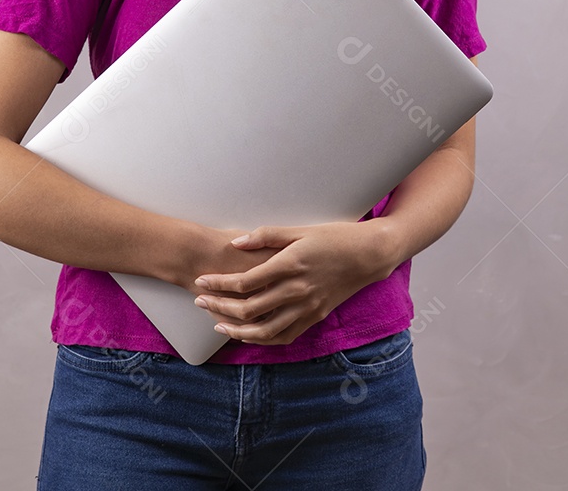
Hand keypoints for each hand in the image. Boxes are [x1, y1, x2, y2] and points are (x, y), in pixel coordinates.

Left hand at [191, 219, 398, 345]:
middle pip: (248, 309)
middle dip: (219, 307)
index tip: (201, 281)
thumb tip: (235, 242)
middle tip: (200, 301)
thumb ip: (266, 236)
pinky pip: (283, 336)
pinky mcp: (314, 318)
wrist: (367, 256)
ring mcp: (306, 308)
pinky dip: (261, 339)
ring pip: (264, 330)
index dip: (218, 283)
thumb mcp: (299, 229)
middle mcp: (296, 290)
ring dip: (236, 330)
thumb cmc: (333, 237)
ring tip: (217, 325)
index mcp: (290, 265)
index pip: (244, 282)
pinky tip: (247, 334)